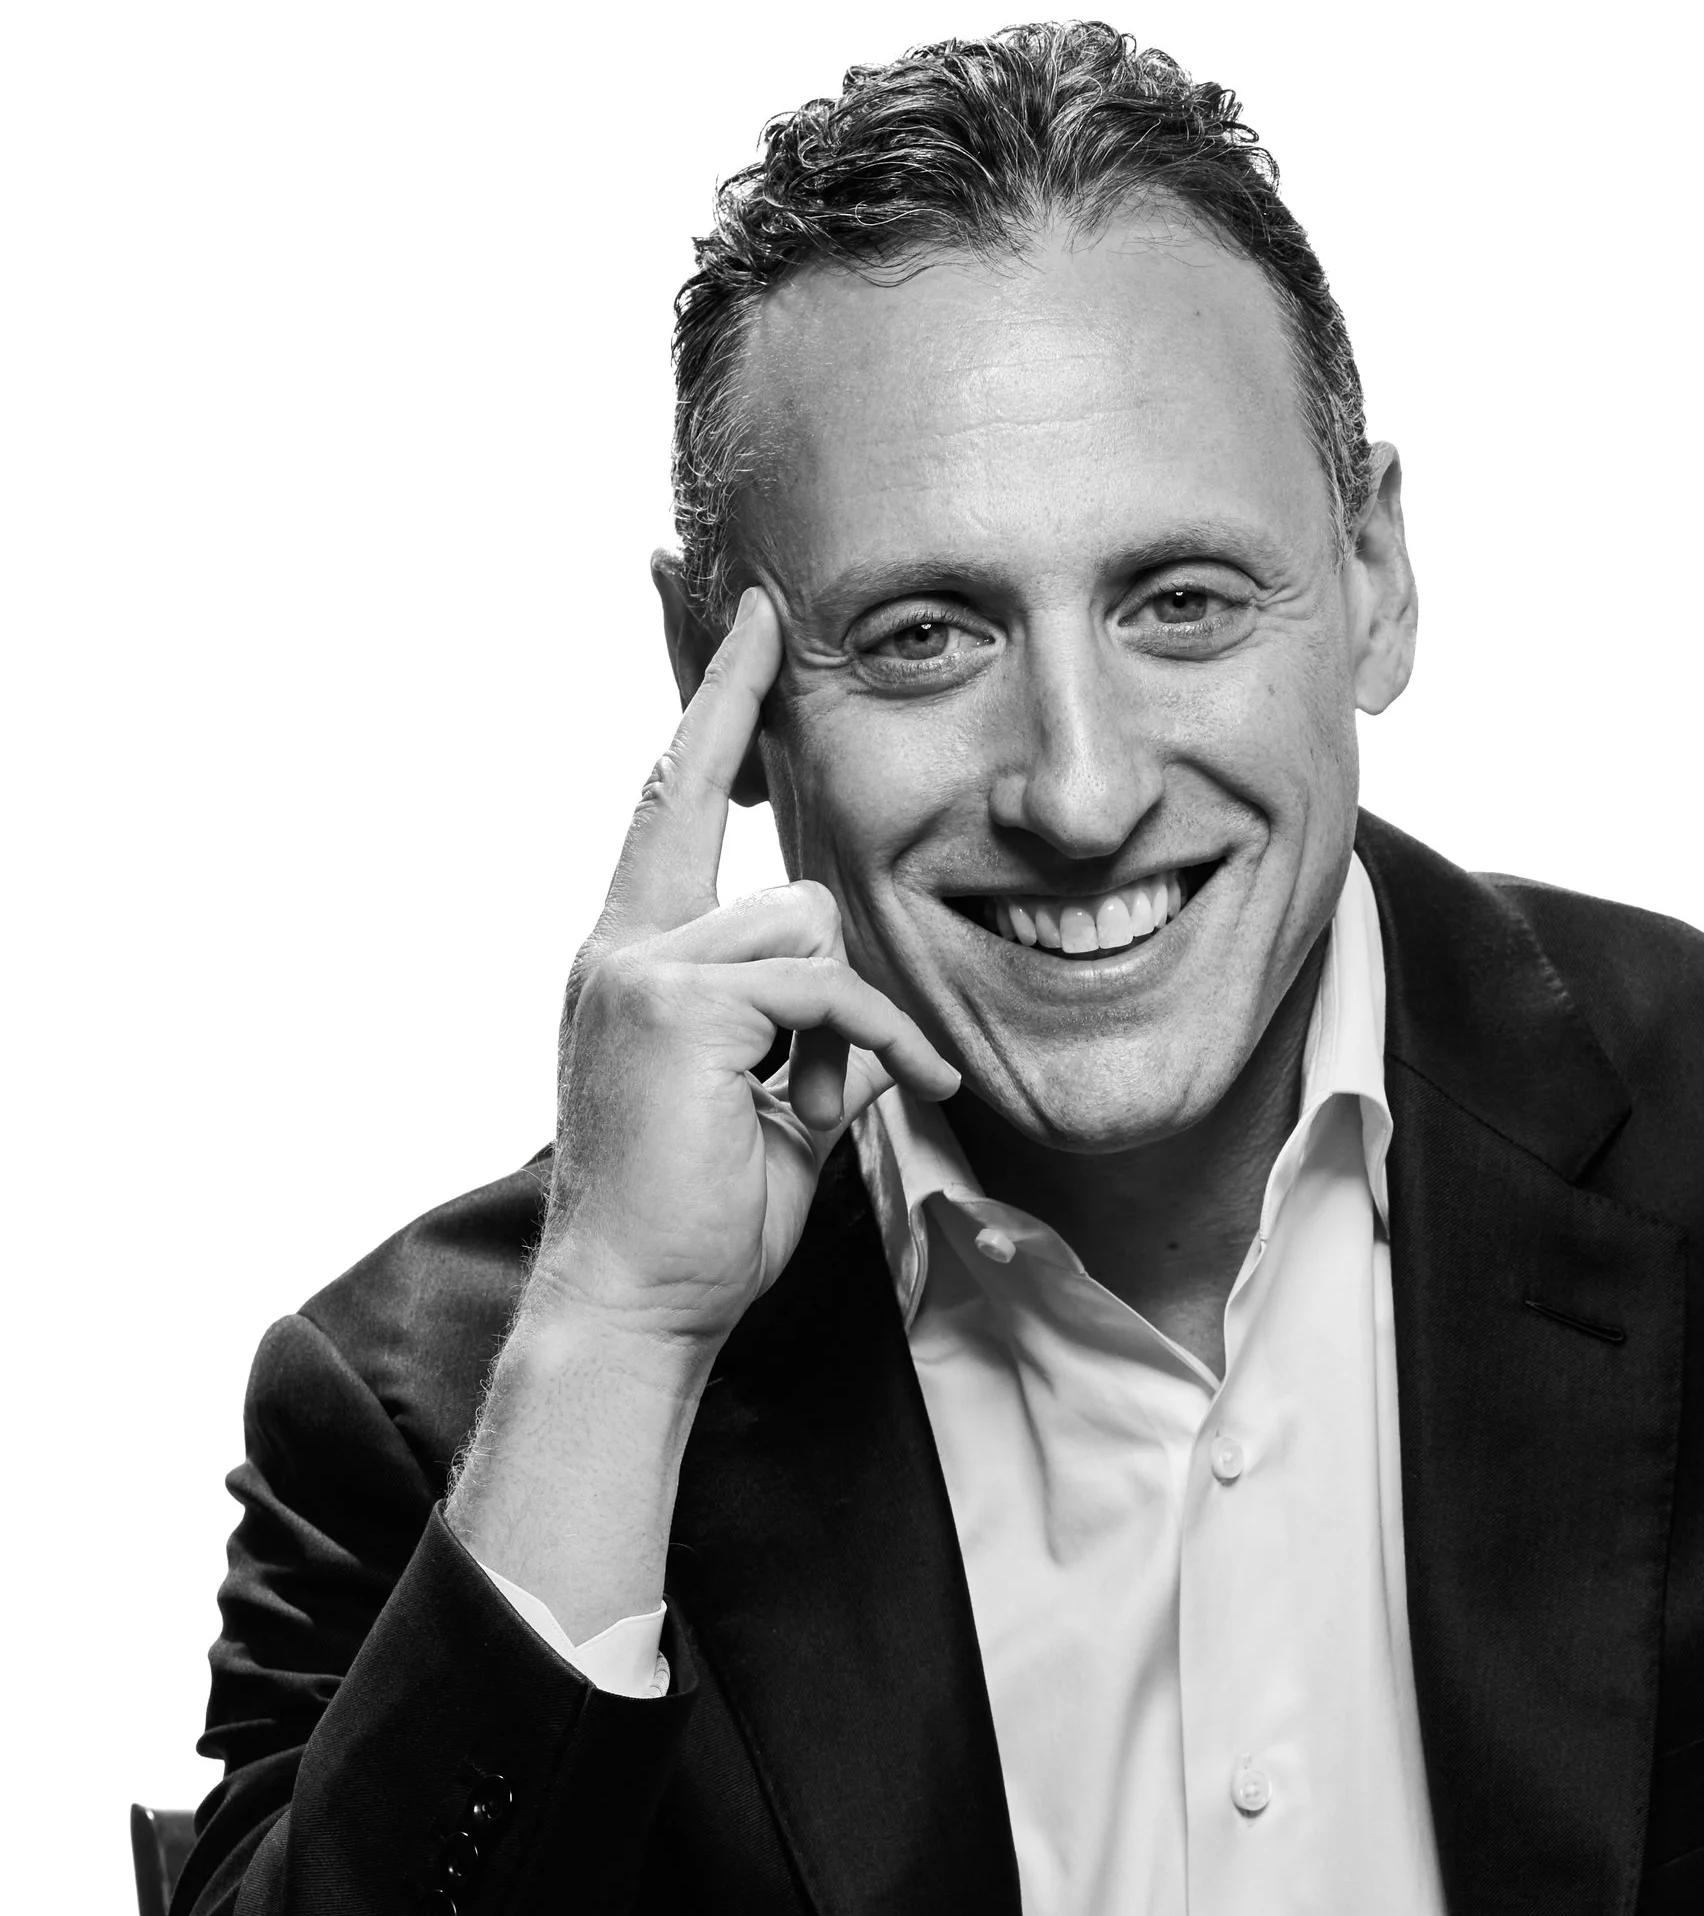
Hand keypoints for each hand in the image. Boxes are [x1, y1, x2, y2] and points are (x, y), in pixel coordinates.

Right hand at [445, 591, 955, 1643]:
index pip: (676, 799)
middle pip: (790, 886)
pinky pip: (824, 989)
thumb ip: (805, 1021)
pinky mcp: (674, 1001)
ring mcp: (637, 965)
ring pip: (813, 932)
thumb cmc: (704, 1219)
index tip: (748, 612)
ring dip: (848, 1031)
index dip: (717, 704)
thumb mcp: (770, 1097)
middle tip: (808, 1087)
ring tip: (807, 1115)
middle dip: (835, 986)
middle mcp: (619, 943)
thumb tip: (861, 991)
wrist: (639, 1302)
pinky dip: (871, 1046)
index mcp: (632, 955)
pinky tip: (870, 1103)